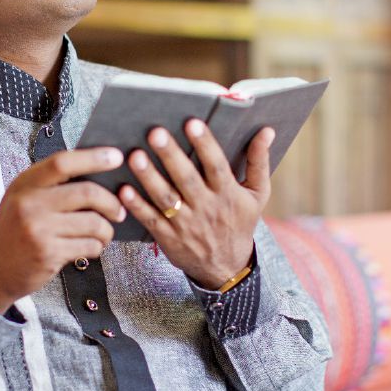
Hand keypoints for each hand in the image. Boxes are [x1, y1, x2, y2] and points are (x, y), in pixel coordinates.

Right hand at [0, 147, 126, 312]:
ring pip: (93, 222)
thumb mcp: (22, 200)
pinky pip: (89, 245)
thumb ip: (50, 186)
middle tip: (119, 210)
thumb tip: (97, 174)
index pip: (63, 162)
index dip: (93, 157)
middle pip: (87, 192)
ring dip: (107, 230)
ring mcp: (38, 229)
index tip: (116, 157)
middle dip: (111, 202)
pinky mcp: (48, 253)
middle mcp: (29, 203)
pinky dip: (97, 247)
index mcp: (25, 184)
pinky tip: (90, 247)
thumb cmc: (14, 232)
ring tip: (104, 234)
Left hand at [119, 120, 273, 289]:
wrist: (226, 267)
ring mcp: (186, 224)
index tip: (192, 122)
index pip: (216, 166)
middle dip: (171, 155)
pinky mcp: (168, 237)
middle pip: (186, 179)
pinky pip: (150, 220)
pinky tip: (123, 189)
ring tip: (135, 156)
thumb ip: (259, 161)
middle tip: (155, 133)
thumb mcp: (258, 195)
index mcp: (228, 193)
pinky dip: (137, 206)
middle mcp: (206, 208)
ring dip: (149, 177)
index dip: (205, 144)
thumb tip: (267, 130)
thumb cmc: (240, 222)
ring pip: (166, 198)